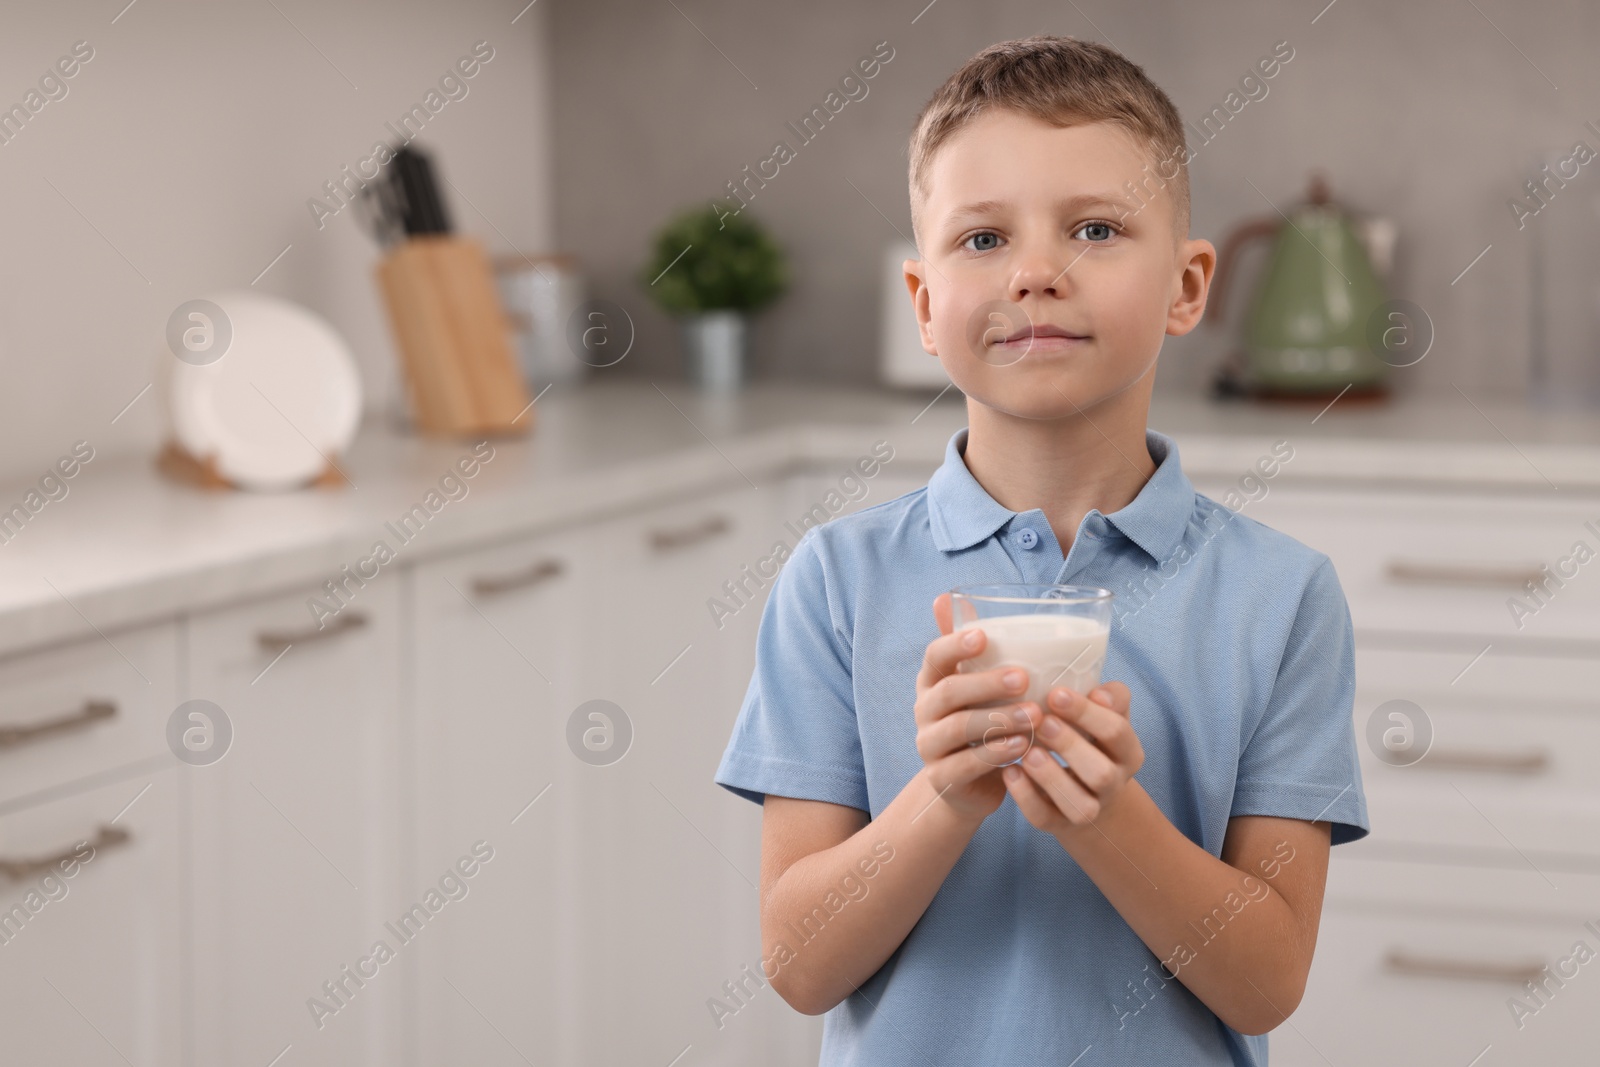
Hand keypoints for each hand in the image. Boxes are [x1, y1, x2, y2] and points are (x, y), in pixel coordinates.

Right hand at [914, 593, 1043, 821]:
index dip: (955, 645)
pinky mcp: (942, 778)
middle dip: (985, 683)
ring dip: (998, 719)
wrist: (968, 784)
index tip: (983, 636)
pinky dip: (995, 754)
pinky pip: (966, 764)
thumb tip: (947, 596)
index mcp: (932, 682)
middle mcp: (924, 711)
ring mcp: (929, 746)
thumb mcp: (976, 684)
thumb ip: (968, 647)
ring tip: (1034, 715)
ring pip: (957, 728)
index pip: (934, 656)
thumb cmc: (979, 722)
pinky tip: (1023, 747)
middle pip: (948, 691)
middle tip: (1023, 677)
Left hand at [1001, 681, 1143, 834]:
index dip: (1087, 713)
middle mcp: (1114, 785)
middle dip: (1070, 747)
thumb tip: (1099, 693)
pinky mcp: (1059, 824)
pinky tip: (1009, 771)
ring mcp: (1089, 809)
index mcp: (1128, 753)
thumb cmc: (1091, 737)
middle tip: (1042, 722)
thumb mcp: (1105, 714)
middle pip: (1102, 774)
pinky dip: (1025, 797)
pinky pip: (1044, 818)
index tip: (1056, 694)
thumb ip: (1110, 697)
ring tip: (1028, 752)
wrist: (1084, 786)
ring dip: (1051, 778)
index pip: (1116, 733)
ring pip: (1079, 806)